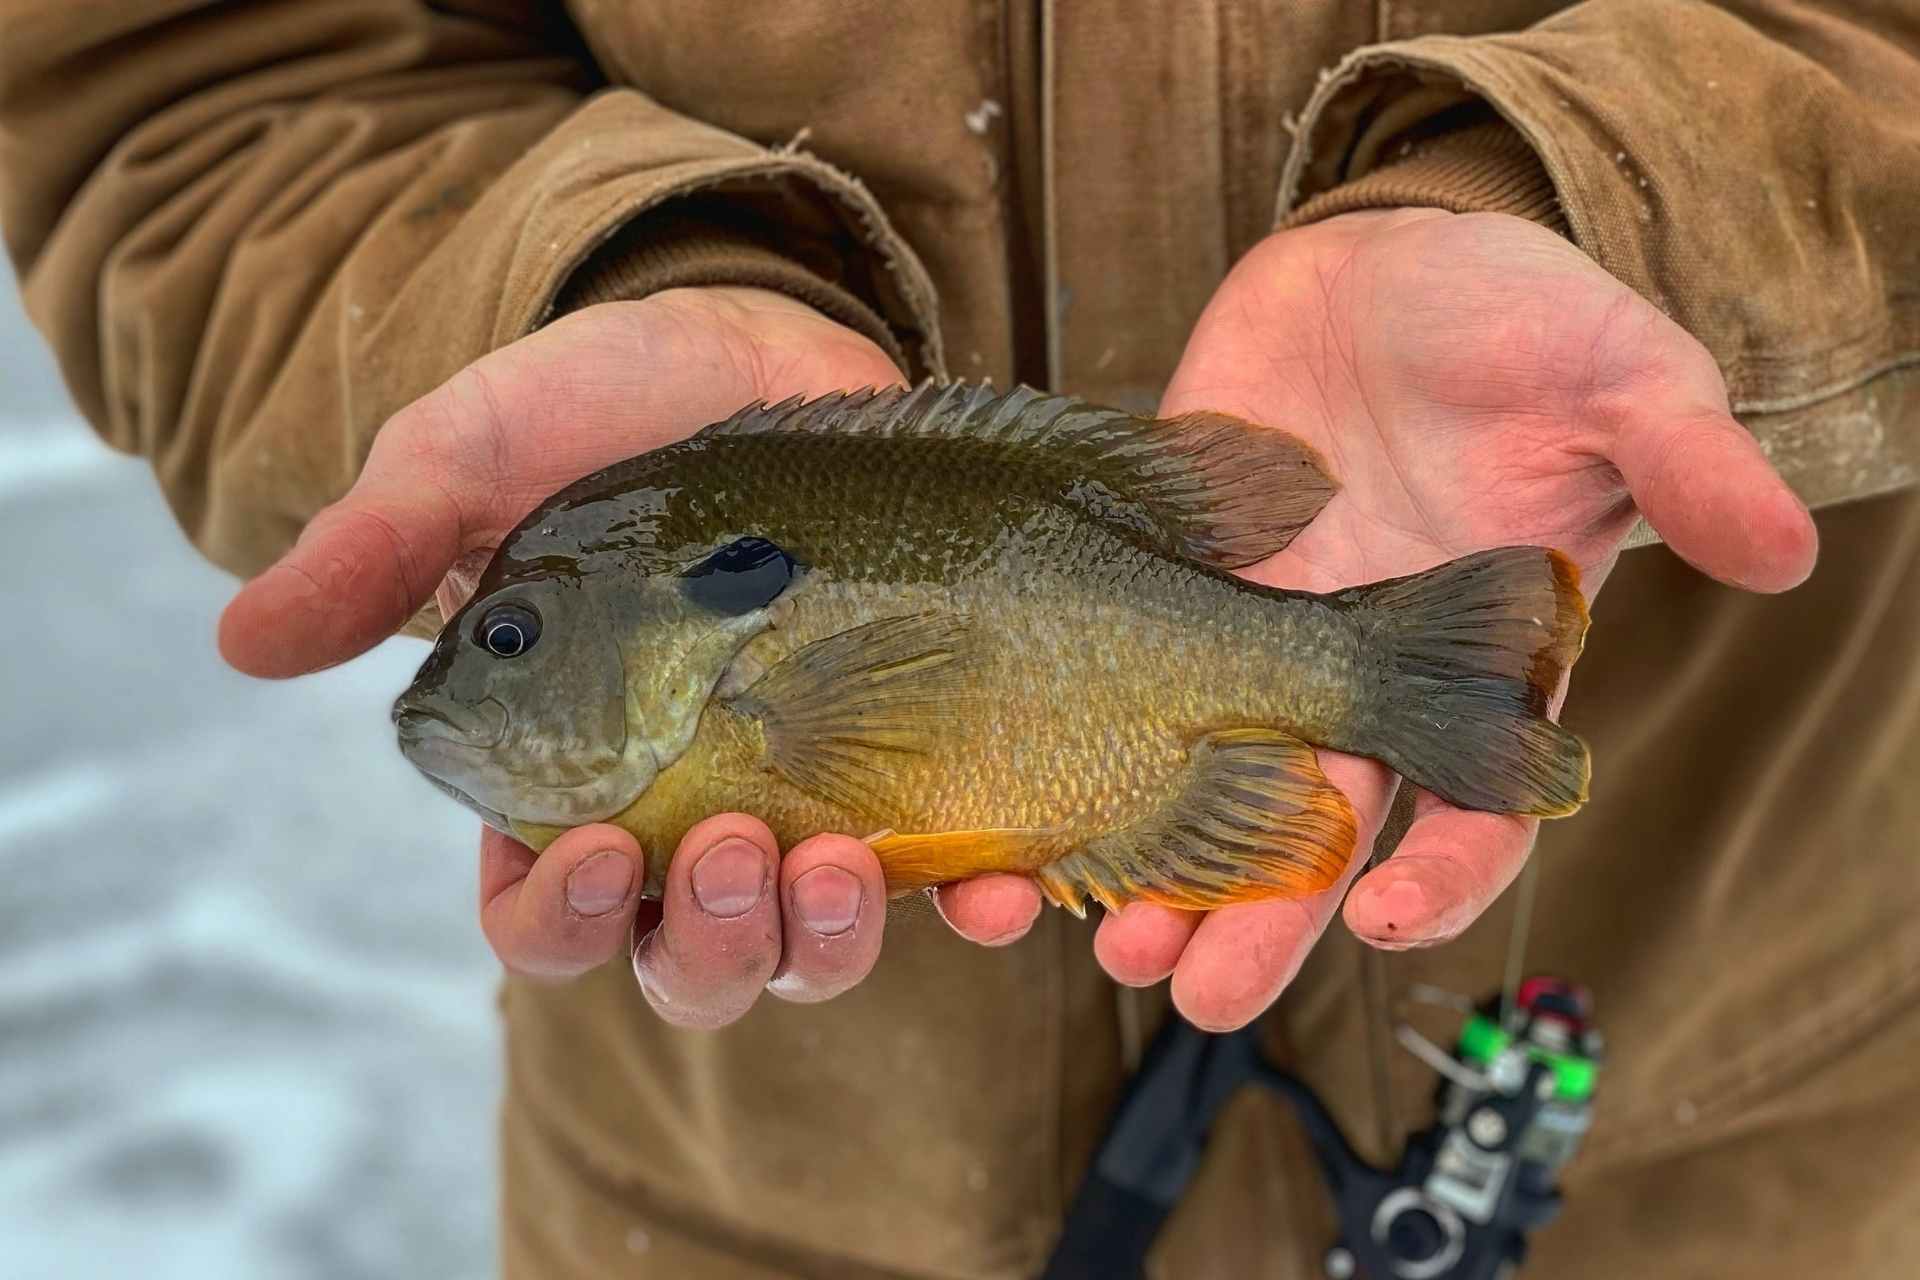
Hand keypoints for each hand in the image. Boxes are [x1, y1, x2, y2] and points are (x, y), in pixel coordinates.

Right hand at [220, 287, 909, 1021]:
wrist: (754, 342)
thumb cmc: (597, 407)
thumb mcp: (473, 456)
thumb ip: (379, 548)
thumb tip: (245, 643)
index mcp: (564, 778)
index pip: (545, 923)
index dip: (564, 927)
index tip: (604, 852)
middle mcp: (685, 812)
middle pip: (690, 966)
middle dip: (714, 946)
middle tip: (738, 849)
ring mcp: (807, 790)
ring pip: (810, 948)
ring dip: (825, 943)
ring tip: (843, 862)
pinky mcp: (916, 754)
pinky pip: (948, 874)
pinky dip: (977, 903)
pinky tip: (1001, 885)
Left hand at [944, 209, 1817, 1028]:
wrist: (1375, 259)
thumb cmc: (1511, 318)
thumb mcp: (1611, 372)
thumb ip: (1682, 455)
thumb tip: (1786, 546)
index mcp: (1483, 662)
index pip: (1474, 804)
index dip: (1443, 871)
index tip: (1392, 919)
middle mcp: (1360, 677)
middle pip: (1315, 834)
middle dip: (1262, 920)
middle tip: (1202, 995)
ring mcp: (1249, 638)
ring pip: (1201, 786)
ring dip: (1155, 868)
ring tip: (1106, 937)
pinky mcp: (1157, 586)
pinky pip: (1109, 686)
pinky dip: (1071, 749)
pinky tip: (1023, 807)